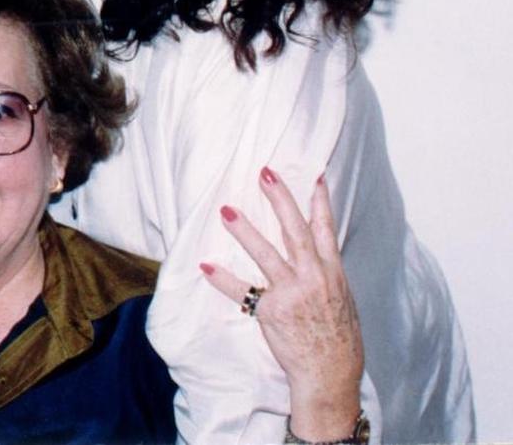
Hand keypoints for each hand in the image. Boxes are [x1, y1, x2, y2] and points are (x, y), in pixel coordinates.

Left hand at [200, 168, 363, 441]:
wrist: (331, 376)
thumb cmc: (338, 340)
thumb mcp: (342, 301)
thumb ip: (326, 275)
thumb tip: (315, 254)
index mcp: (333, 274)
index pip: (325, 230)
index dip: (320, 202)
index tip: (313, 175)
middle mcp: (313, 278)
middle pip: (295, 230)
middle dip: (280, 199)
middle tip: (265, 173)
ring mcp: (292, 294)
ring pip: (266, 254)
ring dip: (245, 230)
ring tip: (226, 210)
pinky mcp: (272, 312)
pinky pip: (242, 292)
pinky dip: (222, 279)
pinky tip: (206, 265)